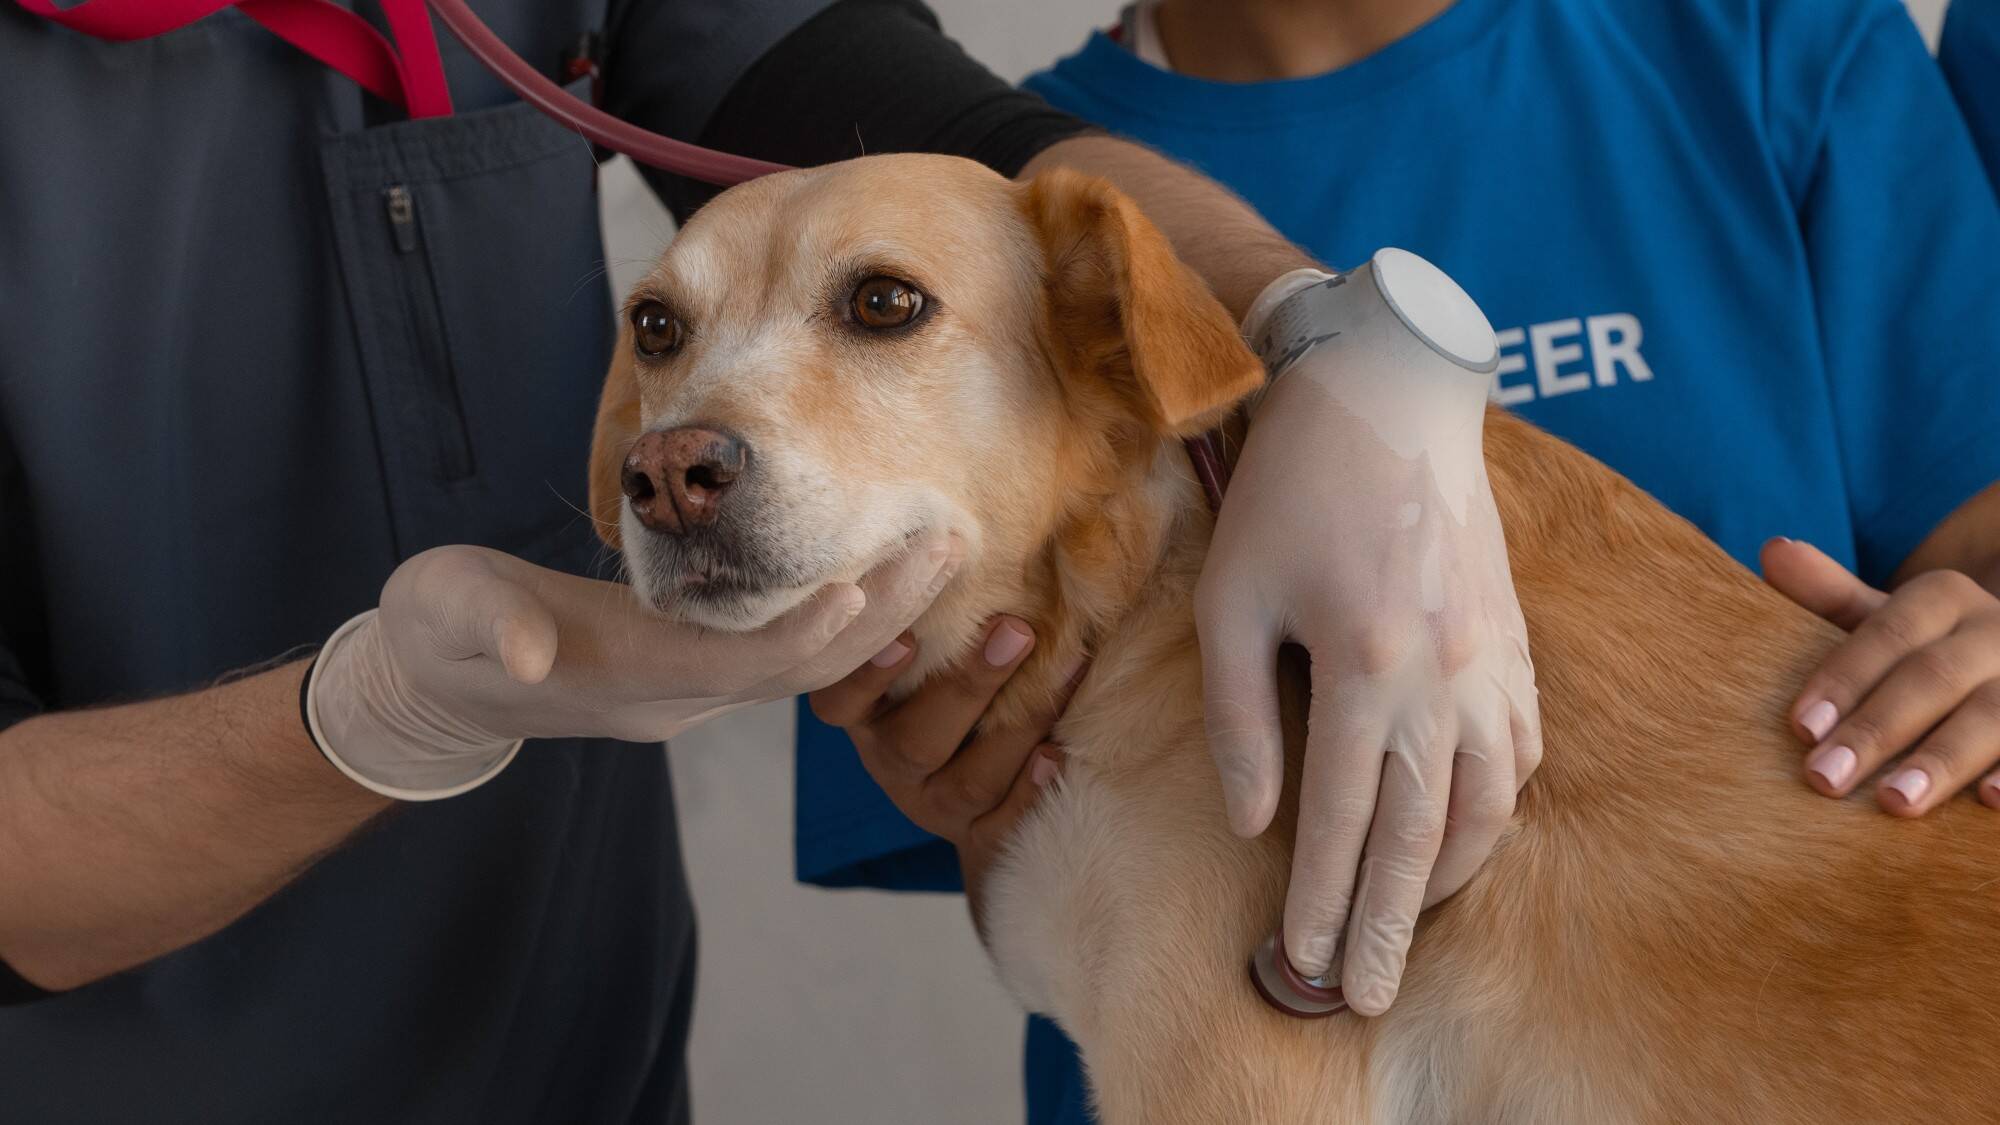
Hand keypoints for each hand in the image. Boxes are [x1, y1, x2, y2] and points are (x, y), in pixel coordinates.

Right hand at [308, 532, 960, 797]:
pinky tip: (888, 575)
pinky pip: (789, 655)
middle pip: (798, 669)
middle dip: (877, 617)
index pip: (736, 665)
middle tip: (946, 549)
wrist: (435, 688)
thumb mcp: (451, 616)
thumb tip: (529, 652)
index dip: (801, 634)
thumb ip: (492, 627)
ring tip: (940, 553)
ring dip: (877, 616)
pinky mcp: (694, 671)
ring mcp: (689, 691)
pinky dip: (843, 621)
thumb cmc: (441, 634)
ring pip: (806, 665)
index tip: (864, 584)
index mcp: (627, 677)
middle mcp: (675, 697)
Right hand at [808, 618, 1081, 921]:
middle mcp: (889, 761)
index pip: (840, 701)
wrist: (977, 786)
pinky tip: (1057, 754)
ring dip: (1016, 724)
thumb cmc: (949, 679)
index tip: (902, 636)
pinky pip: (1002, 825)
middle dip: (968, 684)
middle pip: (915, 739)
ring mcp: (934, 805)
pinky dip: (1030, 790)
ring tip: (1063, 670)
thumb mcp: (929, 642)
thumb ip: (937, 604)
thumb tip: (967, 523)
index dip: (866, 674)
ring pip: (966, 782)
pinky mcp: (978, 837)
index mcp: (862, 715)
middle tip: (1015, 629)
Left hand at [1198, 258, 1540, 1014]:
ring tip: (1411, 927)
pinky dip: (1495, 810)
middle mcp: (1444, 678)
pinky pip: (1521, 752)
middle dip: (1390, 926)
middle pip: (1422, 837)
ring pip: (1485, 806)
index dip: (1322, 903)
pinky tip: (1468, 836)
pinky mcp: (1516, 643)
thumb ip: (1239, 718)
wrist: (1390, 396)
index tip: (1302, 965)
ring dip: (1448, 880)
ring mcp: (1493, 662)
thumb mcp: (1231, 598)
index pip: (1344, 820)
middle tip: (1365, 997)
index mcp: (1366, 666)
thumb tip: (1254, 824)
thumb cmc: (1290, 492)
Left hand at [1763, 537, 1999, 813]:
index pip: (1888, 634)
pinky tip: (1990, 803)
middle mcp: (1996, 630)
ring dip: (1944, 760)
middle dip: (1877, 730)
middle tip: (1824, 779)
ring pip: (1993, 716)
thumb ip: (1832, 596)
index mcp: (1946, 597)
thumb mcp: (1886, 621)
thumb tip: (1776, 551)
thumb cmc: (1927, 652)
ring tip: (1895, 803)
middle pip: (1933, 678)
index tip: (1802, 729)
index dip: (1844, 680)